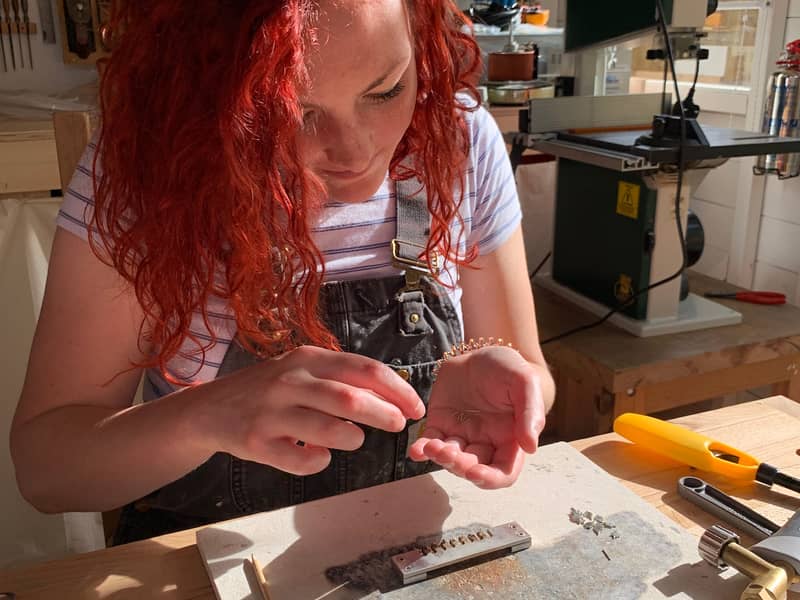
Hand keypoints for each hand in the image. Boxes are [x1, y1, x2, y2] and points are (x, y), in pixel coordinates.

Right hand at [193, 346, 424, 475]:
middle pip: (351, 399)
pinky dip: (321, 462)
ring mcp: (271, 413)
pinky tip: (318, 455)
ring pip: (331, 432)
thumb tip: (393, 395)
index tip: (416, 407)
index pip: (364, 369)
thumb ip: (340, 378)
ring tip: (353, 438)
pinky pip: (305, 461)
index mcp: (307, 358)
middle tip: (399, 426)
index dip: (397, 390)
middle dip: (385, 415)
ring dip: (353, 438)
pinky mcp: (257, 444)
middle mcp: (289, 381)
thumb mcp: (301, 369)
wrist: (209, 409)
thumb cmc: (269, 389)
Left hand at [408, 345, 545, 488]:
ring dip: (440, 458)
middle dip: (459, 466)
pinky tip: (416, 450)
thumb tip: (530, 447)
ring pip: (450, 459)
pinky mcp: (440, 424)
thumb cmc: (507, 367)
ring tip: (432, 446)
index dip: (490, 479)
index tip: (475, 473)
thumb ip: (530, 413)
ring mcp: (461, 435)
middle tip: (448, 453)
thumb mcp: (525, 383)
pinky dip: (421, 450)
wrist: (479, 351)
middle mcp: (485, 442)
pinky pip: (430, 442)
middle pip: (473, 469)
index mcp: (509, 439)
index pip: (503, 472)